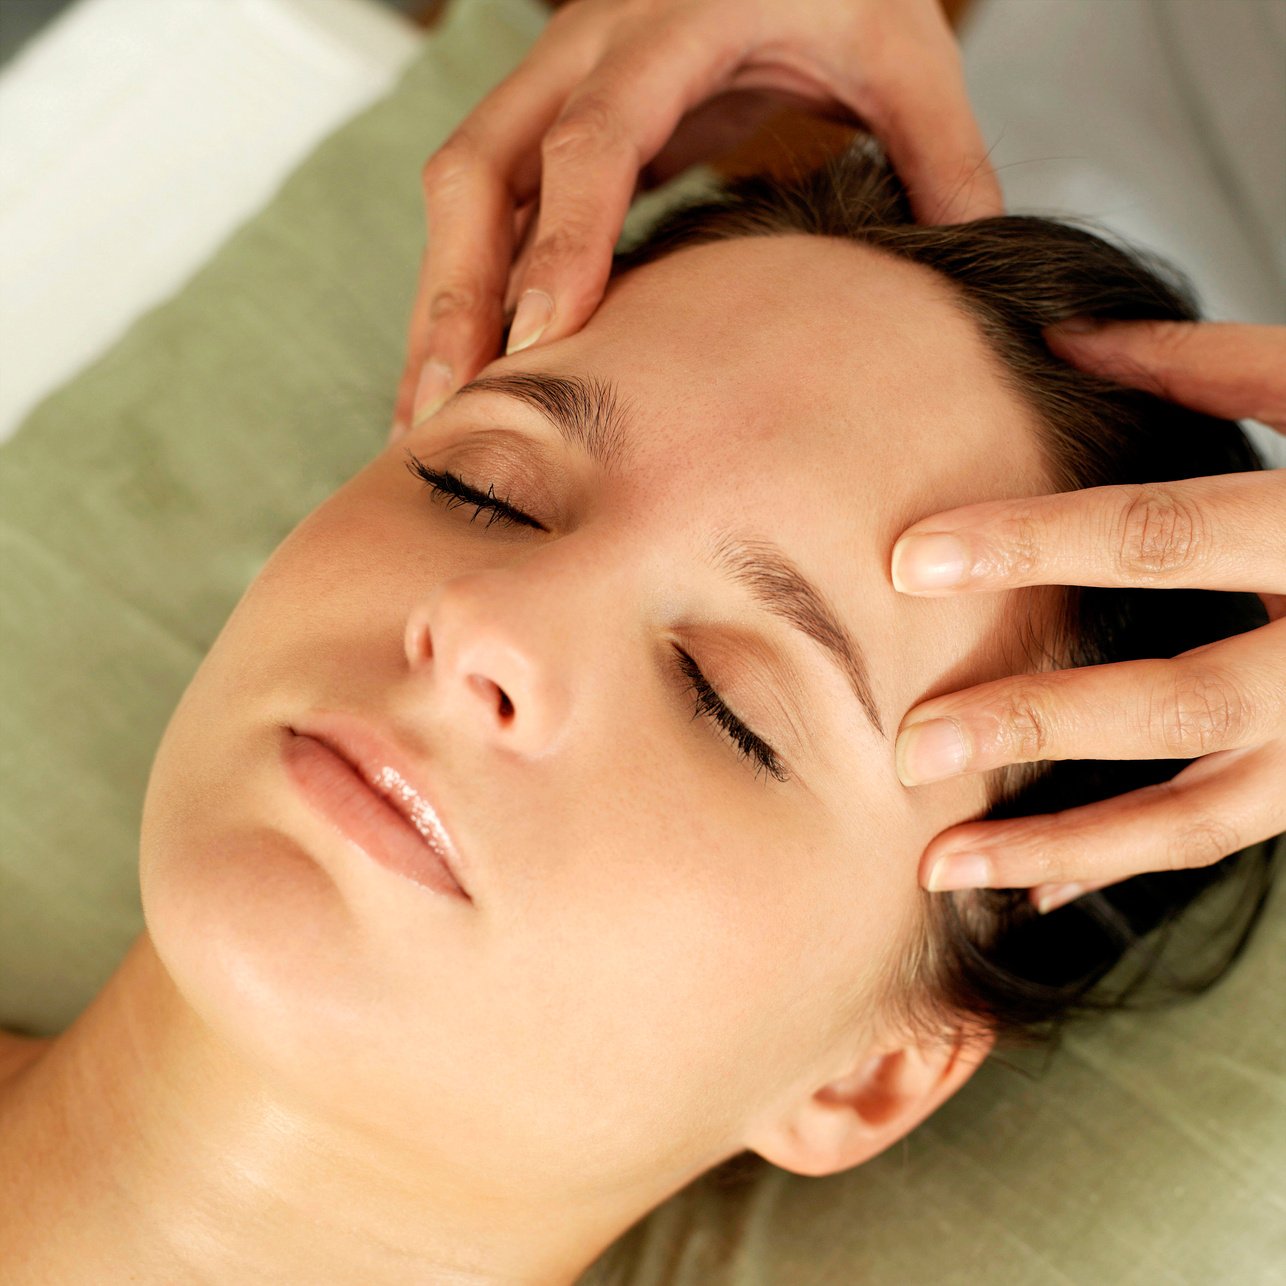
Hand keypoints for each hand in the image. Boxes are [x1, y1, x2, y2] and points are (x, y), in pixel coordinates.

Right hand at [390, 0, 1001, 440]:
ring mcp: (553, 85)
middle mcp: (586, 52)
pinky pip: (481, 209)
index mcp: (673, 26)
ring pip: (461, 194)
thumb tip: (979, 279)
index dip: (562, 237)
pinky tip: (460, 373)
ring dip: (438, 305)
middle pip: (482, 166)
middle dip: (455, 292)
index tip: (544, 339)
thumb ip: (941, 159)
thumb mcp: (901, 54)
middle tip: (444, 411)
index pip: (596, 136)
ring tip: (425, 420)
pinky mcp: (546, 123)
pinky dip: (462, 292)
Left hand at [889, 321, 1285, 913]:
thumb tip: (1061, 339)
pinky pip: (1219, 840)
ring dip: (1063, 848)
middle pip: (1179, 701)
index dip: (1035, 546)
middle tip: (910, 748)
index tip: (907, 560)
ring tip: (938, 865)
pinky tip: (1027, 888)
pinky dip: (1122, 863)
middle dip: (1038, 725)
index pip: (1165, 536)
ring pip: (1200, 816)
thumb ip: (1211, 369)